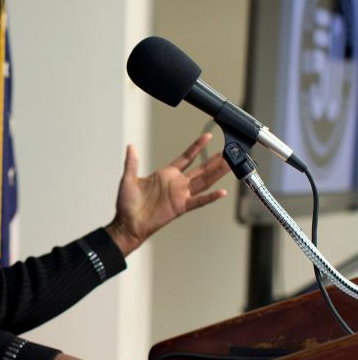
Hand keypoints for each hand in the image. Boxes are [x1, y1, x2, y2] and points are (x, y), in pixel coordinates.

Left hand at [106, 133, 228, 255]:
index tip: (208, 136)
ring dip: (217, 174)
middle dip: (215, 160)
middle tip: (229, 150)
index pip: (186, 157)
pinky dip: (210, 198)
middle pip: (201, 169)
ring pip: (204, 182)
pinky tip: (222, 192)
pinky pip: (198, 201)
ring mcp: (180, 195)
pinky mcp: (180, 207)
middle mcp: (176, 184)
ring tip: (231, 164)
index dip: (197, 147)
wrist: (127, 223)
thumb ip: (132, 162)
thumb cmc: (127, 204)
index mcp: (166, 174)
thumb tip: (130, 146)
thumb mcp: (128, 179)